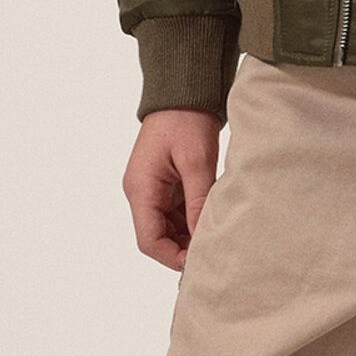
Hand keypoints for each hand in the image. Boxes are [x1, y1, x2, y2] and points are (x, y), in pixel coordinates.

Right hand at [123, 108, 221, 270]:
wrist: (183, 93)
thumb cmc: (186, 121)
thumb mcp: (197, 163)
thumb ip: (198, 202)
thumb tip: (203, 238)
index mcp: (141, 188)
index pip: (149, 240)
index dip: (172, 257)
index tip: (199, 262)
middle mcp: (140, 192)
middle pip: (156, 237)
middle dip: (181, 249)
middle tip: (212, 252)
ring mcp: (151, 189)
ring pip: (166, 228)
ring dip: (187, 236)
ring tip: (215, 238)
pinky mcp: (163, 185)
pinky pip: (173, 214)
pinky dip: (190, 221)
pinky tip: (210, 222)